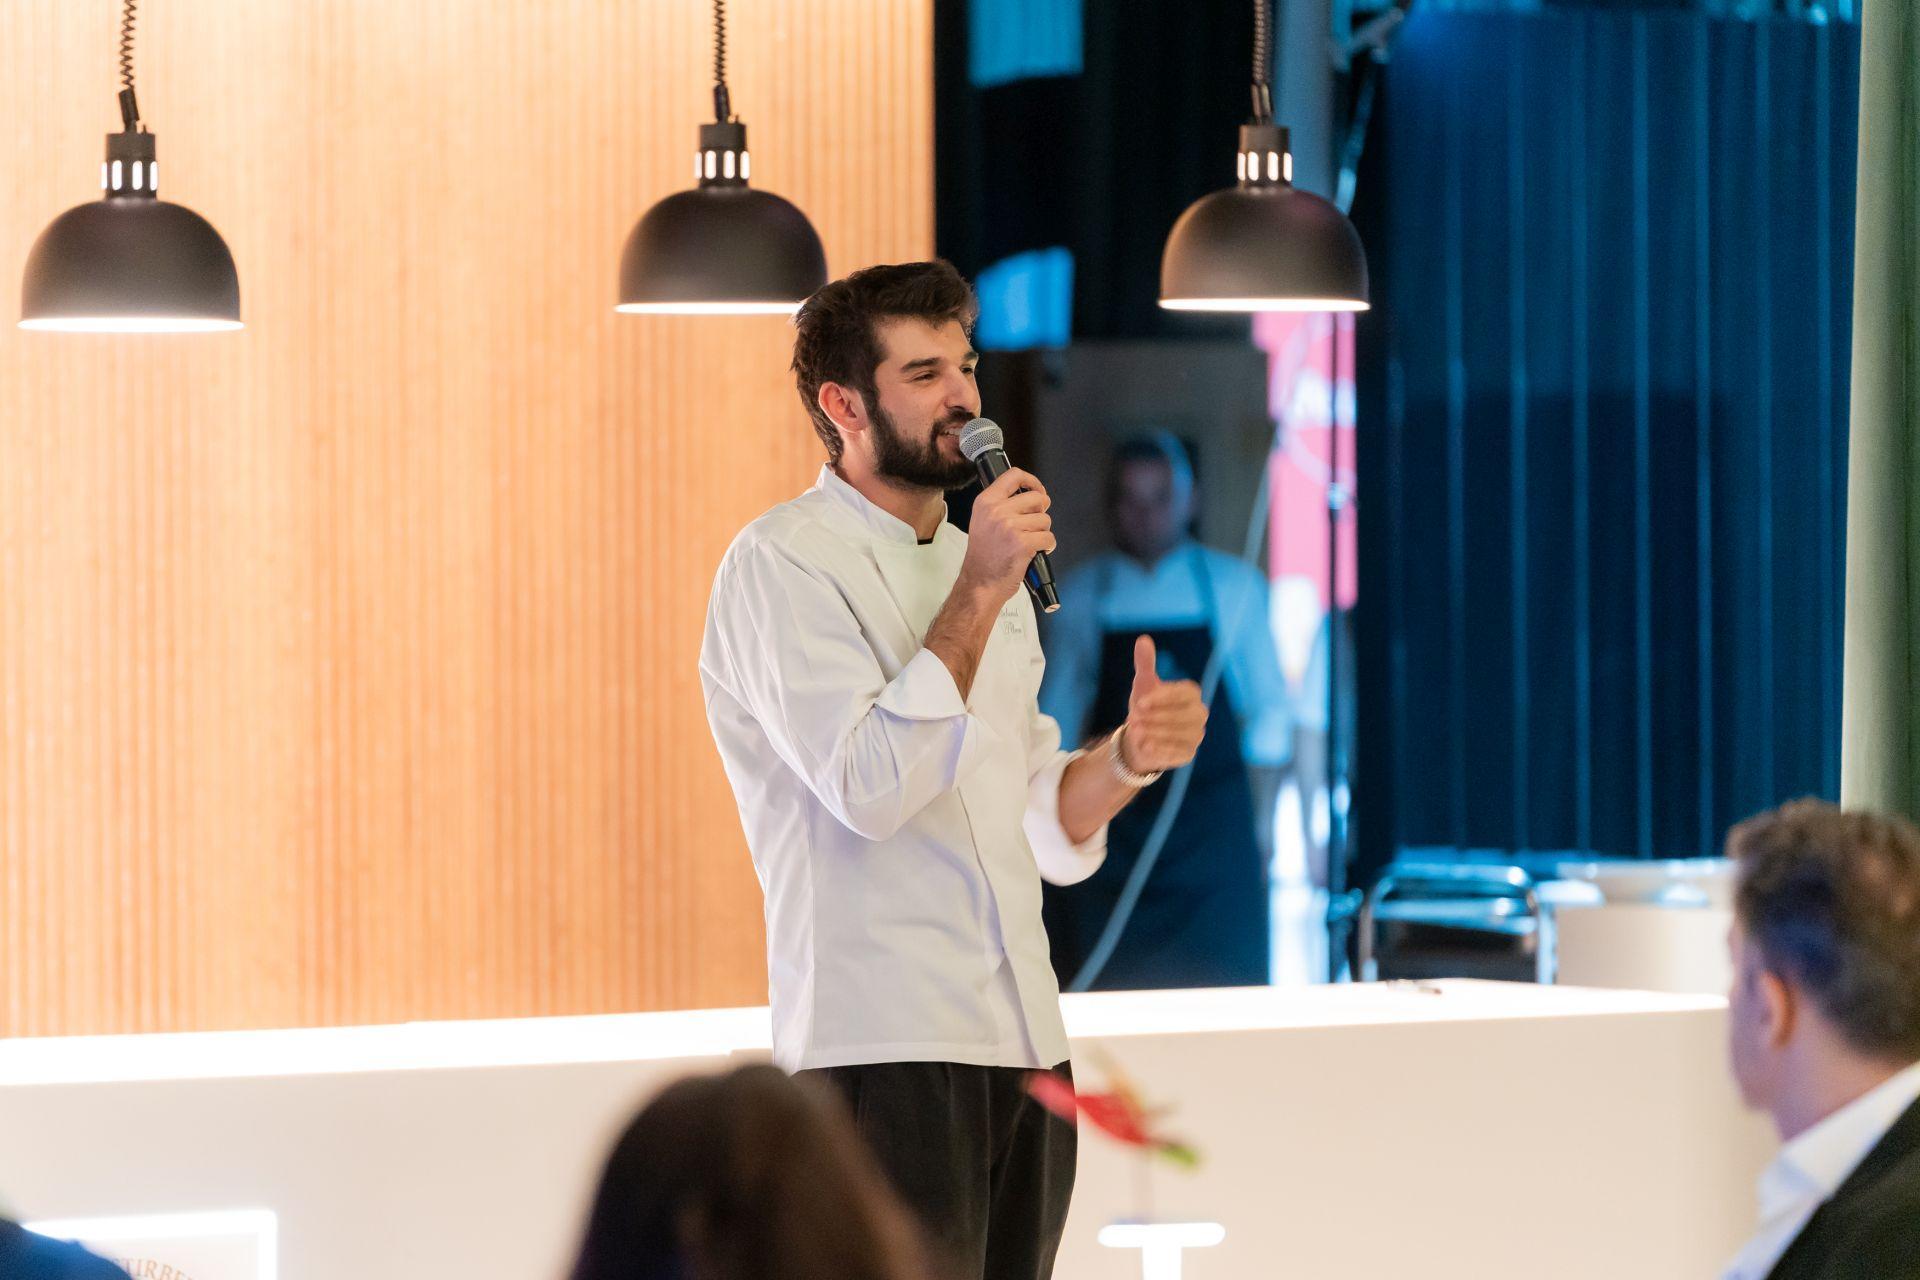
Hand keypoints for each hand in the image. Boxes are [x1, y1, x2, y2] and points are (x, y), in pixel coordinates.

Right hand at [957, 467, 1053, 605]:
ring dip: (1042, 532)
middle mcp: (996, 511)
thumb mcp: (983, 521)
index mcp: (985, 502)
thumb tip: (1032, 495)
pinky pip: (1049, 538)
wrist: (980, 584)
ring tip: (1028, 543)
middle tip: (1032, 526)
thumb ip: (1002, 505)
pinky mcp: (1023, 543)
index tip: (1038, 490)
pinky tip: (1034, 553)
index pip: (1014, 475)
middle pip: (1037, 498)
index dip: (1032, 481)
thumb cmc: (983, 557)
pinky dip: (1047, 547)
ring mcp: (1010, 527)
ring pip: (1045, 519)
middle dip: (1040, 512)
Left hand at [1121, 636, 1206, 772]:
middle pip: (1183, 715)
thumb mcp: (1143, 684)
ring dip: (1156, 732)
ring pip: (1180, 734)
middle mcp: (1199, 713)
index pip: (1182, 693)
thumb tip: (1143, 639)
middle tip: (1134, 717)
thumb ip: (1145, 663)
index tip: (1140, 701)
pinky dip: (1161, 749)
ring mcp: (1196, 735)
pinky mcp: (1189, 753)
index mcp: (1191, 693)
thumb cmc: (1145, 707)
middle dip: (1157, 716)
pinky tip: (1145, 746)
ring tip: (1136, 730)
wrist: (1140, 736)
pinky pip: (1179, 752)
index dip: (1162, 698)